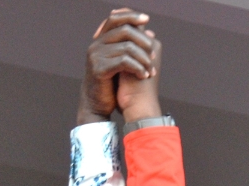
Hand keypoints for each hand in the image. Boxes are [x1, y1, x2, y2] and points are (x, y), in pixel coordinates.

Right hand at [77, 8, 161, 125]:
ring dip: (143, 60)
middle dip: (143, 42)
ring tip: (150, 71)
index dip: (131, 16)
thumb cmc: (111, 84)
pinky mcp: (99, 69)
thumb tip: (150, 32)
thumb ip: (131, 46)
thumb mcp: (121, 61)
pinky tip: (144, 75)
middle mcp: (96, 45)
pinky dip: (138, 68)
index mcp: (100, 41)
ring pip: (127, 47)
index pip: (115, 19)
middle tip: (153, 55)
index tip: (147, 19)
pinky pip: (124, 62)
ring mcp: (96, 56)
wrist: (97, 106)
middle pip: (124, 30)